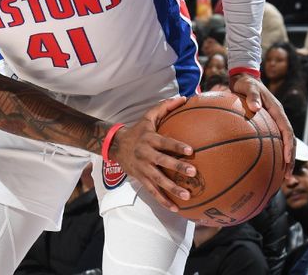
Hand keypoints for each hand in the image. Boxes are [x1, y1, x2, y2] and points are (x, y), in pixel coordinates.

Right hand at [110, 96, 195, 211]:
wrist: (115, 145)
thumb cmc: (138, 130)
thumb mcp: (148, 116)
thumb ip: (165, 107)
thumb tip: (184, 98)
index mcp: (150, 139)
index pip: (165, 142)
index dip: (177, 146)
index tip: (191, 151)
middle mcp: (146, 154)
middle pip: (162, 161)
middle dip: (177, 167)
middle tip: (192, 173)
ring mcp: (143, 168)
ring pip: (158, 180)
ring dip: (172, 188)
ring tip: (187, 195)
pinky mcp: (140, 178)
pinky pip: (152, 191)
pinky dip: (163, 200)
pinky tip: (175, 208)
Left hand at [229, 74, 294, 176]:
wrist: (243, 78)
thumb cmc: (245, 83)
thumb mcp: (248, 86)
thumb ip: (252, 96)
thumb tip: (255, 107)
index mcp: (277, 111)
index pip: (287, 131)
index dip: (289, 146)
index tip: (287, 159)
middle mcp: (278, 118)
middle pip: (289, 142)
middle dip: (290, 160)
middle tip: (287, 177)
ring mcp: (273, 122)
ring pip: (282, 144)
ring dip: (283, 160)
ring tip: (280, 177)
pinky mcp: (266, 125)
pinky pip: (271, 141)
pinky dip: (271, 154)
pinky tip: (263, 165)